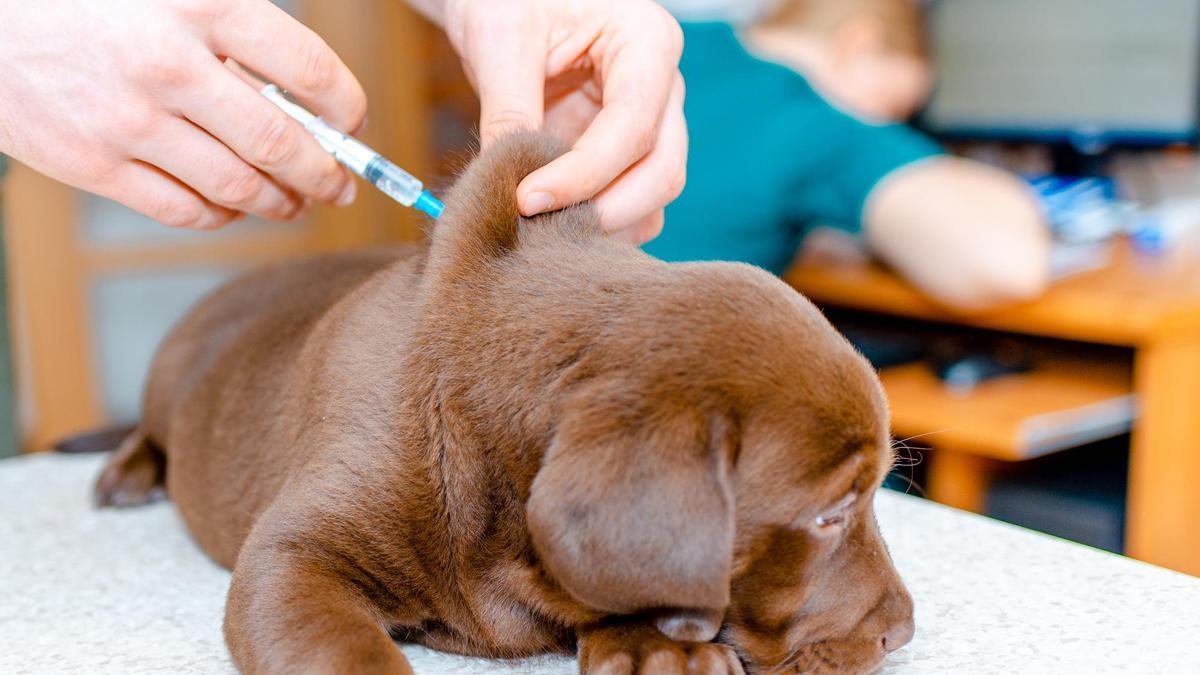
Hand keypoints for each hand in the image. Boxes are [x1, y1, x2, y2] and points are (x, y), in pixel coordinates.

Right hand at [0, 0, 366, 228]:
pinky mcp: (92, 163)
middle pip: (280, 143)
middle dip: (325, 174)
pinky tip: (235, 206)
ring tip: (296, 201)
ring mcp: (128, 120)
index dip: (347, 109)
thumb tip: (310, 99)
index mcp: (200, 4)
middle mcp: (168, 64)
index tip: (352, 127)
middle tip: (341, 186)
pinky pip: (185, 210)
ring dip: (281, 202)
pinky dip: (223, 215)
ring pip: (239, 187)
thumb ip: (240, 32)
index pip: (310, 70)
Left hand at [417, 0, 687, 243]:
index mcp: (647, 42)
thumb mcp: (501, 39)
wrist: (505, 0)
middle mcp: (662, 87)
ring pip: (655, 194)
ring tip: (545, 235)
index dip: (584, 174)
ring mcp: (651, 123)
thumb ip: (509, 109)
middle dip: (607, 210)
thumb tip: (509, 187)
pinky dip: (601, 224)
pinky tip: (555, 229)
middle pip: (662, 170)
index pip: (632, 126)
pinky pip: (633, 203)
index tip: (527, 200)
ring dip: (608, 224)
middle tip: (542, 233)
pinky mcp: (627, 153)